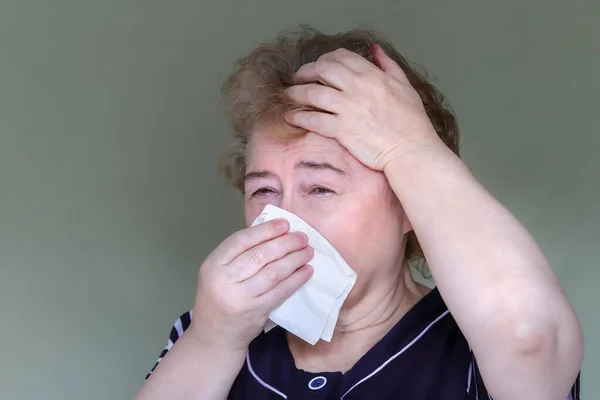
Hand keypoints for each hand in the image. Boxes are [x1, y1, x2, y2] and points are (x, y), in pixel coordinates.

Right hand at [189, 219, 313, 350]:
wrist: (215, 336)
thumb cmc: (219, 298)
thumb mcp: (218, 273)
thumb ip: (239, 255)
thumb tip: (274, 234)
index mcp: (213, 264)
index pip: (241, 240)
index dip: (265, 230)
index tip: (285, 224)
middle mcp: (224, 280)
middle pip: (259, 255)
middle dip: (285, 243)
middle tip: (303, 237)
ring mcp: (241, 297)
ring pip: (272, 272)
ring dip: (294, 259)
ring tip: (308, 251)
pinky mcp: (257, 311)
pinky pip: (280, 291)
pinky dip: (296, 279)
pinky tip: (306, 271)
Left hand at [284, 45, 439, 170]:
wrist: (411, 150)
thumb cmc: (412, 122)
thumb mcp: (405, 86)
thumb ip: (388, 65)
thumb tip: (376, 50)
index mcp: (372, 75)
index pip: (340, 57)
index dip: (324, 59)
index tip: (317, 67)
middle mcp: (358, 88)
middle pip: (322, 70)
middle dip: (305, 72)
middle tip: (297, 78)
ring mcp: (348, 109)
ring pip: (313, 94)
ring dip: (296, 93)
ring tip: (288, 96)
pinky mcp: (342, 130)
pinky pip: (313, 120)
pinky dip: (299, 117)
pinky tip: (291, 117)